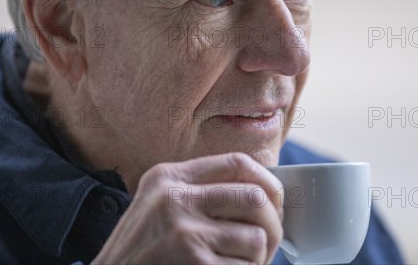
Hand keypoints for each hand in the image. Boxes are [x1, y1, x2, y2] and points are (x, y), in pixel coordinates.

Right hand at [92, 152, 283, 263]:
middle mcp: (174, 199)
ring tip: (241, 264)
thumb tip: (262, 194)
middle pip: (255, 198)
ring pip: (256, 238)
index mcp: (168, 178)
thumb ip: (199, 193)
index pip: (236, 163)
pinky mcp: (195, 264)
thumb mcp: (158, 207)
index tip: (276, 198)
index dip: (267, 179)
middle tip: (268, 242)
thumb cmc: (141, 253)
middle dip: (272, 224)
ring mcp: (184, 233)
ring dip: (258, 258)